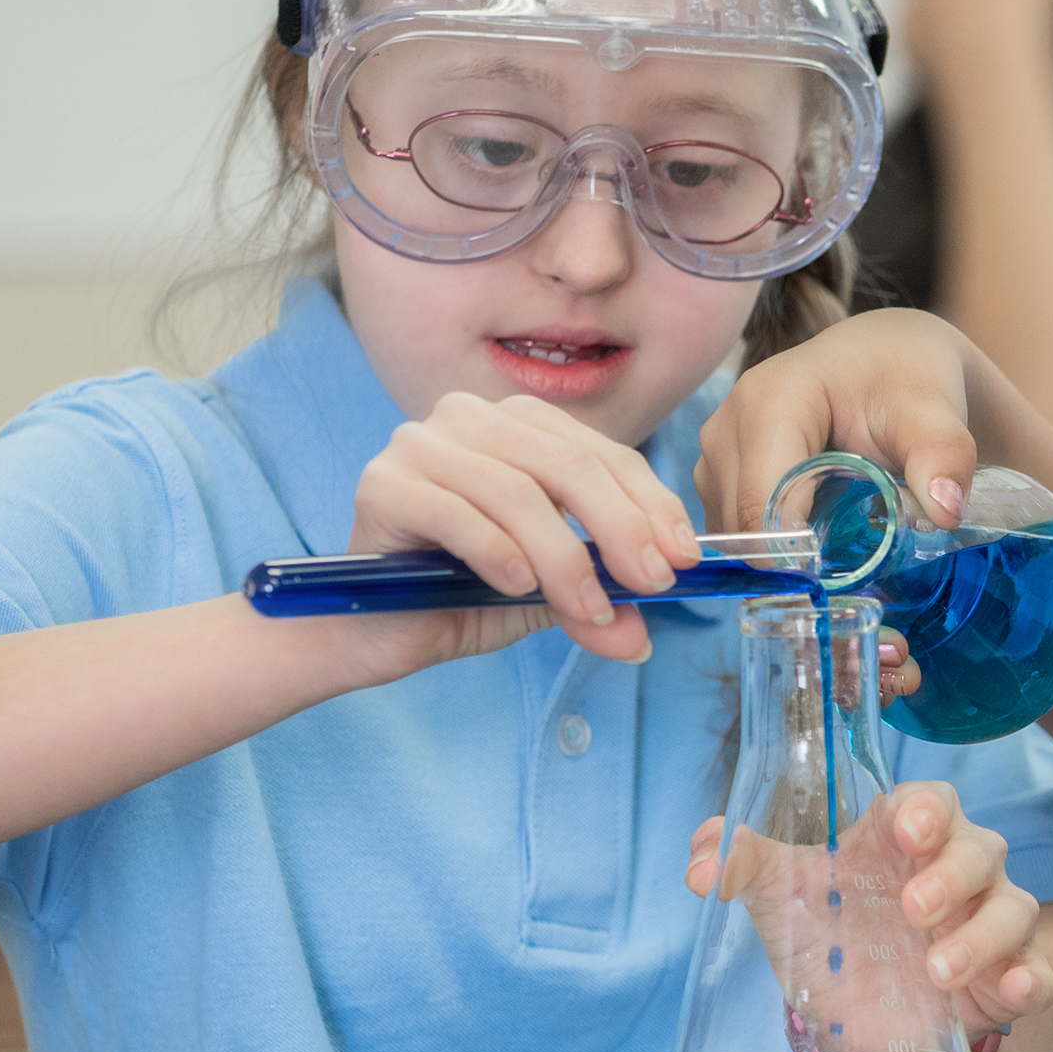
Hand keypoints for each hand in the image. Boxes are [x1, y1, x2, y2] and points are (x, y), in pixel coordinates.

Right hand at [344, 390, 705, 675]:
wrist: (367, 633)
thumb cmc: (455, 597)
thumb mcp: (544, 597)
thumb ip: (594, 599)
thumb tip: (643, 633)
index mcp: (516, 426)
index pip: (601, 453)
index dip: (651, 504)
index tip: (685, 559)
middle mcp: (466, 418)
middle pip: (566, 464)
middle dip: (620, 529)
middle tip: (651, 584)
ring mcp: (418, 445)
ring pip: (516, 491)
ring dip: (564, 558)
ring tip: (589, 609)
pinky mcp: (382, 485)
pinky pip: (457, 514)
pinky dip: (498, 552)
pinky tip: (520, 588)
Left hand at [686, 778, 1052, 1047]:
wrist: (858, 1020)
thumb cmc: (829, 934)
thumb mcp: (780, 898)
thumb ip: (741, 865)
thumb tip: (703, 861)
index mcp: (905, 837)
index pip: (933, 801)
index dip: (926, 810)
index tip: (904, 831)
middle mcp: (959, 873)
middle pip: (982, 847)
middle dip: (952, 875)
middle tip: (912, 911)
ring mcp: (990, 926)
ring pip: (1015, 908)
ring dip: (983, 934)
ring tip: (937, 970)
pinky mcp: (1008, 981)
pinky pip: (1041, 973)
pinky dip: (1034, 978)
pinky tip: (1012, 988)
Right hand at [698, 307, 988, 548]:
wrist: (888, 359)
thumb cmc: (906, 383)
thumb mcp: (935, 415)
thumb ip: (944, 456)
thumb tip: (944, 512)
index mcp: (768, 403)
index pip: (762, 508)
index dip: (798, 555)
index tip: (846, 576)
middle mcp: (727, 424)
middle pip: (743, 527)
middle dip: (792, 558)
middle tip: (852, 561)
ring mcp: (716, 450)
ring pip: (734, 534)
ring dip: (781, 553)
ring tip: (838, 539)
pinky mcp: (718, 471)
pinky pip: (734, 529)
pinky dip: (772, 544)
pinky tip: (815, 530)